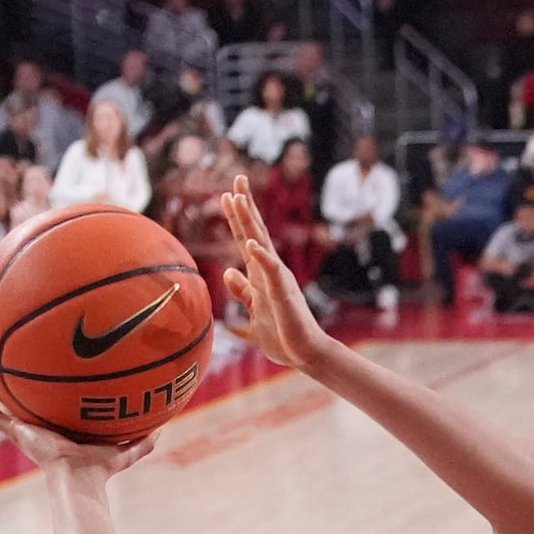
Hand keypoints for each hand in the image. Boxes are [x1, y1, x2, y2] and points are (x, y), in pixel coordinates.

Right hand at [0, 385, 156, 479]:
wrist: (78, 480)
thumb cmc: (99, 470)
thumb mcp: (124, 450)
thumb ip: (143, 442)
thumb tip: (164, 429)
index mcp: (60, 433)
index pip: (50, 414)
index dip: (46, 399)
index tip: (45, 381)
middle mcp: (40, 431)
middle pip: (25, 409)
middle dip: (17, 391)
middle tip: (13, 368)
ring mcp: (25, 432)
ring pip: (3, 410)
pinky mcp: (17, 434)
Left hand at [220, 175, 326, 370]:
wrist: (305, 354)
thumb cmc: (282, 334)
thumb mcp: (254, 310)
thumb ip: (242, 291)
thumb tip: (228, 270)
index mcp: (261, 274)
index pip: (246, 239)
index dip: (237, 217)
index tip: (228, 193)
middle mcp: (270, 271)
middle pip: (254, 232)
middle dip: (244, 206)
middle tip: (236, 179)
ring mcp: (278, 280)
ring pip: (261, 244)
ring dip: (248, 221)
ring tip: (238, 198)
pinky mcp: (284, 295)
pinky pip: (271, 273)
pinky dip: (261, 257)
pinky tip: (251, 244)